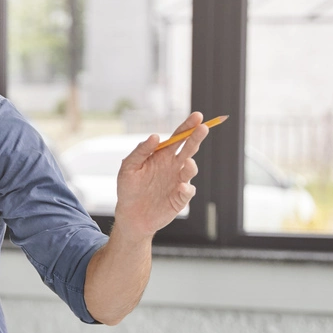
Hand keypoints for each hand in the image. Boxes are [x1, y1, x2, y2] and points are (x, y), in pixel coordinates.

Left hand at [113, 111, 209, 239]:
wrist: (130, 215)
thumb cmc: (129, 189)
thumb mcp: (128, 168)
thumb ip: (140, 151)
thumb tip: (155, 136)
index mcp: (163, 155)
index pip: (178, 137)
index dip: (188, 126)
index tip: (197, 116)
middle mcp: (173, 166)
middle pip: (189, 149)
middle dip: (197, 137)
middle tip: (203, 128)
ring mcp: (178, 181)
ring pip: (190, 169)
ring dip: (190, 165)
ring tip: (187, 162)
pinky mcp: (180, 198)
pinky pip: (187, 192)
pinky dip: (186, 189)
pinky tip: (180, 187)